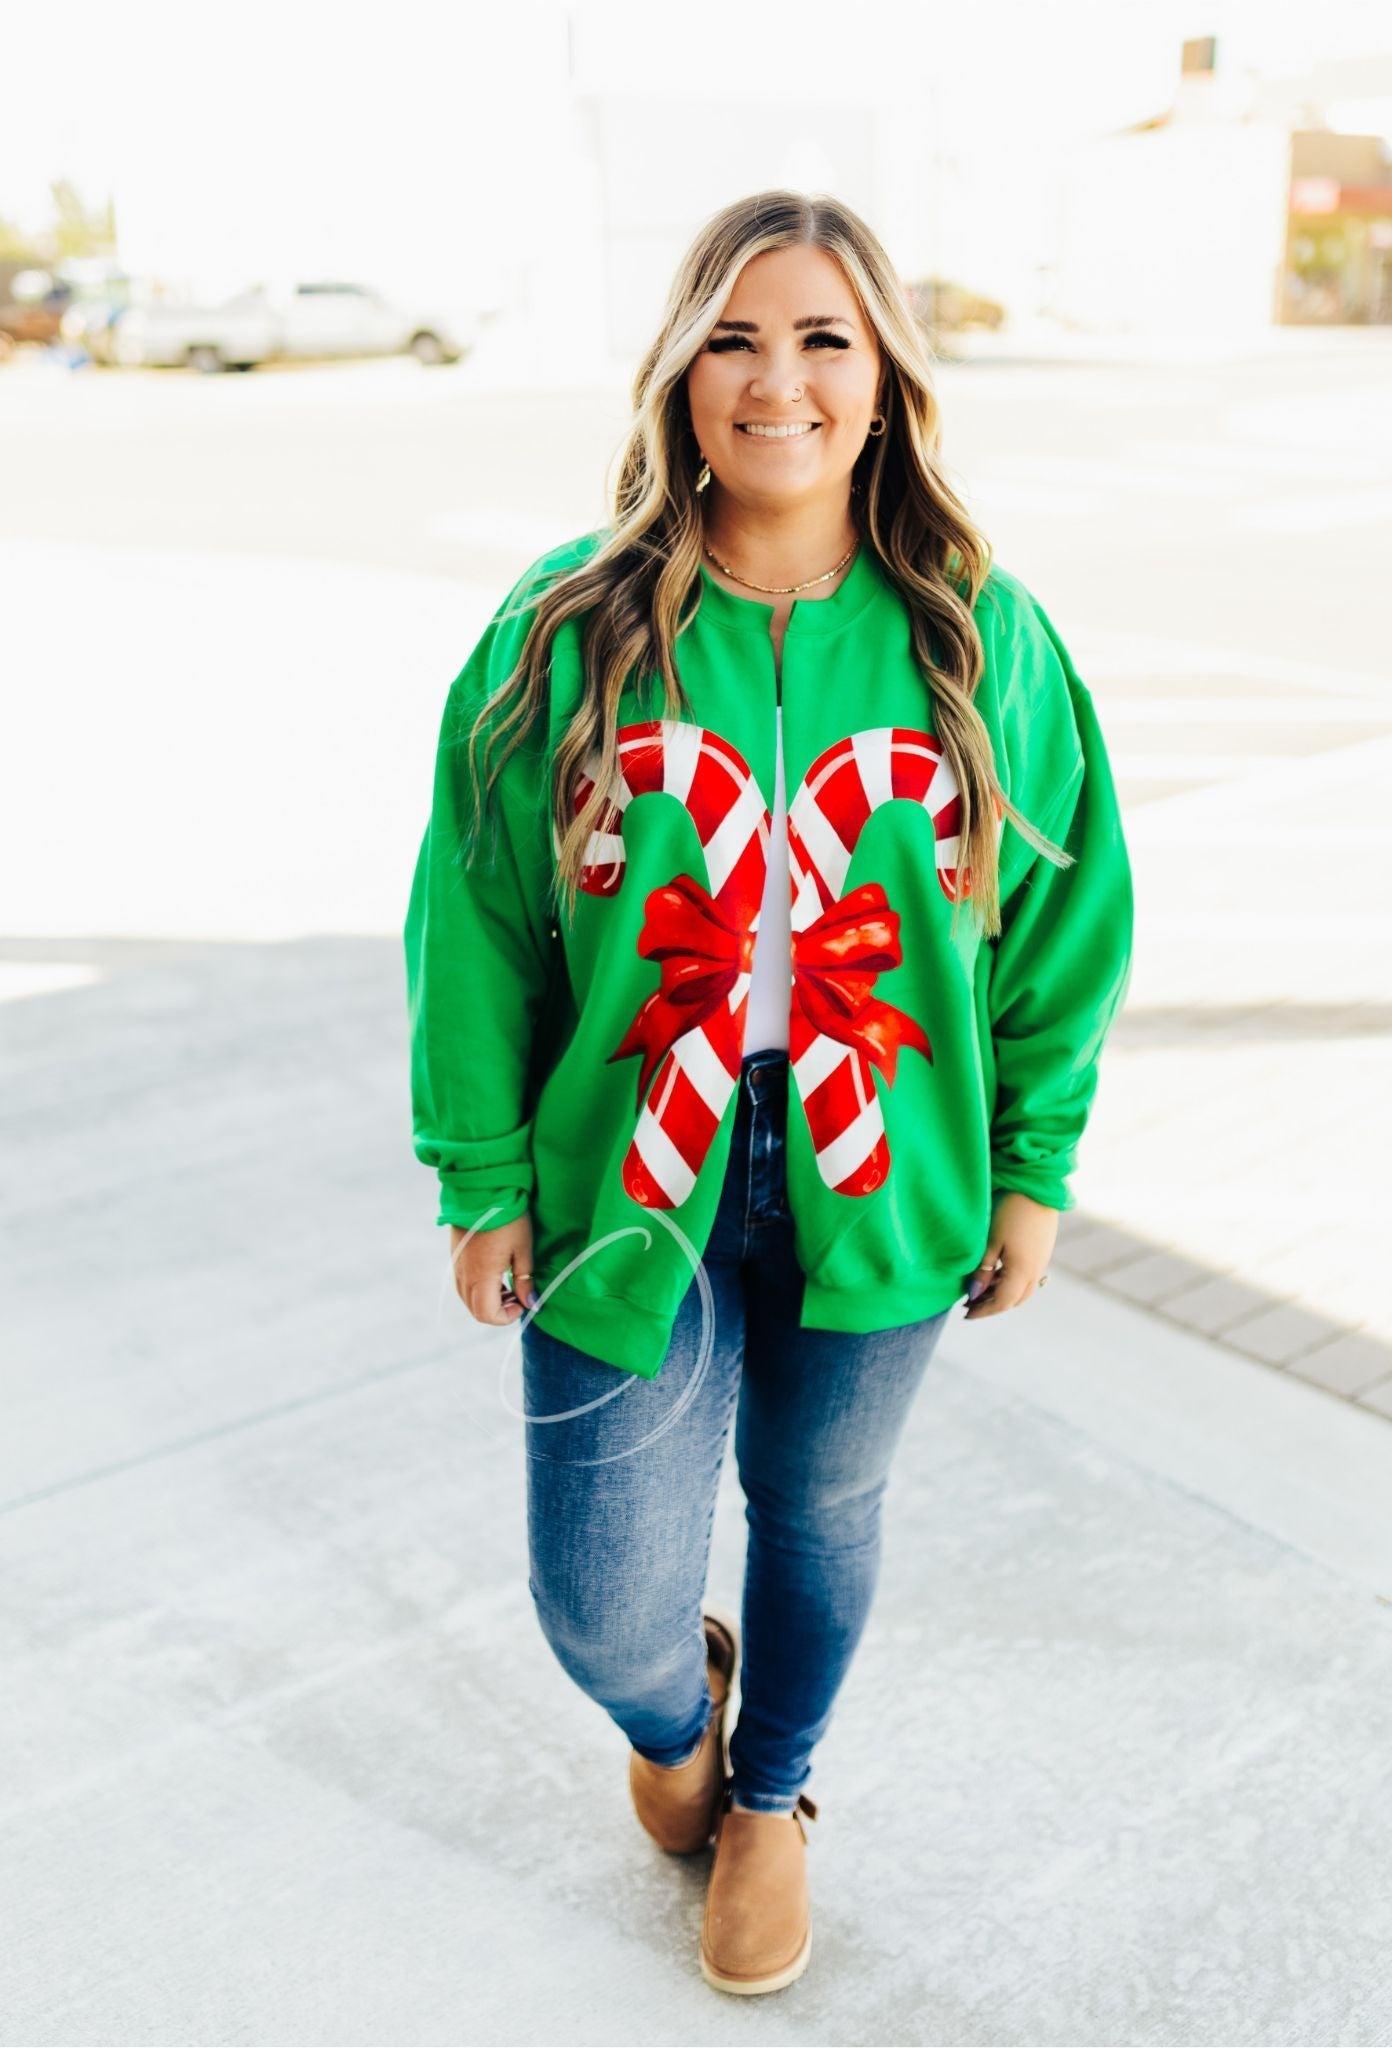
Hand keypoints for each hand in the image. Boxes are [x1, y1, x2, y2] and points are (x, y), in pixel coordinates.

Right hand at [448, 1211, 539, 1325]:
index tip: (522, 1302)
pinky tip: (495, 1271)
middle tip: (517, 1295)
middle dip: (497, 1310)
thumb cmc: (508, 1217)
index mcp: (481, 1275)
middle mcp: (464, 1274)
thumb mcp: (523, 1249)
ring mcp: (457, 1264)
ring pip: (467, 1297)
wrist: (483, 1187)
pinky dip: (479, 1287)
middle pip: (475, 1310)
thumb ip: (525, 1280)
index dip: (507, 1316)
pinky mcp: (455, 1254)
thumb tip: (531, 1303)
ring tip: (508, 1283)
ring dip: (487, 1299)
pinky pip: (463, 1282)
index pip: (487, 1314)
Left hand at [963, 1191, 1058, 1319]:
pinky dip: (1011, 1282)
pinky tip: (996, 1274)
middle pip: (1015, 1300)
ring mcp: (1041, 1260)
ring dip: (1003, 1295)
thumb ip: (983, 1270)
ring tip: (982, 1291)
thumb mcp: (991, 1241)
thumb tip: (974, 1294)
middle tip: (971, 1305)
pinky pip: (1028, 1277)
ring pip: (1023, 1290)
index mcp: (1022, 1271)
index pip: (1002, 1302)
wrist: (1037, 1186)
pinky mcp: (1043, 1250)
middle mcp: (1035, 1270)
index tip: (965, 1314)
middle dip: (993, 1306)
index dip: (984, 1311)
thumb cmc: (1009, 1210)